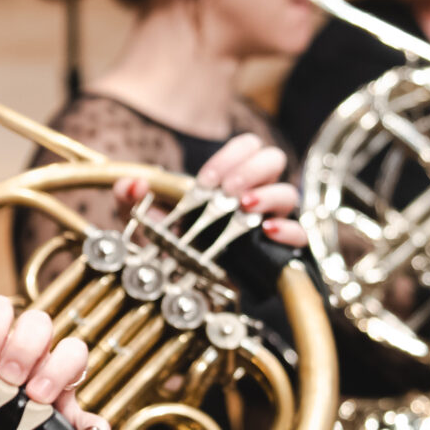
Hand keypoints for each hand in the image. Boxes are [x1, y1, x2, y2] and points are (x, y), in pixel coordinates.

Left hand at [110, 132, 301, 246]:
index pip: (247, 145)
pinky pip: (298, 235)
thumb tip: (132, 185)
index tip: (205, 181)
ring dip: (267, 195)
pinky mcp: (278, 250)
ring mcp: (270, 219)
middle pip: (273, 159)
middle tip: (227, 191)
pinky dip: (287, 230)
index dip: (229, 156)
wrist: (188, 284)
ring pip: (288, 193)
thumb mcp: (147, 219)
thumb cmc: (175, 243)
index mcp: (230, 177)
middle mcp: (255, 193)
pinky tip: (267, 231)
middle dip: (251, 169)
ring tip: (244, 207)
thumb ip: (131, 198)